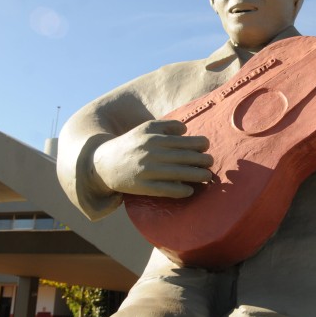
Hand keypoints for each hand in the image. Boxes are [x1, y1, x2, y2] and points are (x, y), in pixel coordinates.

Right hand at [92, 119, 212, 197]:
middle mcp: (151, 152)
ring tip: (206, 176)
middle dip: (202, 160)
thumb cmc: (131, 144)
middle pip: (184, 156)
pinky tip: (190, 190)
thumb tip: (186, 130)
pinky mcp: (143, 186)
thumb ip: (166, 126)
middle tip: (211, 162)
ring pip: (178, 173)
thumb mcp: (145, 129)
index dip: (199, 144)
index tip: (206, 147)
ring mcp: (147, 170)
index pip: (183, 140)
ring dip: (197, 175)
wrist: (104, 163)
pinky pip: (166, 190)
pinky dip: (180, 190)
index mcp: (153, 137)